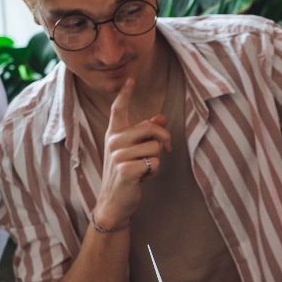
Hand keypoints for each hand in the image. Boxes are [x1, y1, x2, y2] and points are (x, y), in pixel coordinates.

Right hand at [91, 78, 171, 231]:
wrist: (114, 202)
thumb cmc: (126, 174)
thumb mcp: (134, 153)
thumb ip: (146, 135)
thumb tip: (161, 118)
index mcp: (114, 135)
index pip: (118, 110)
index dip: (125, 94)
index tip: (131, 79)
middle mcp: (114, 141)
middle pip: (150, 127)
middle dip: (164, 138)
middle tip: (167, 149)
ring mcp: (118, 155)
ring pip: (155, 147)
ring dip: (157, 161)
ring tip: (144, 170)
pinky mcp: (125, 169)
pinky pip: (154, 163)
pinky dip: (154, 172)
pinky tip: (143, 179)